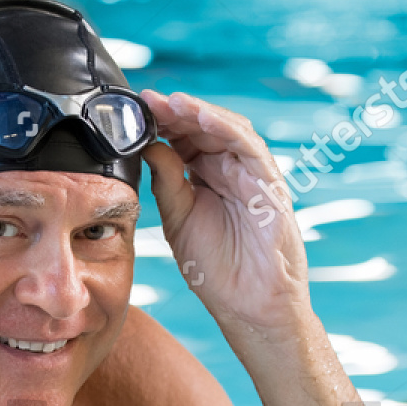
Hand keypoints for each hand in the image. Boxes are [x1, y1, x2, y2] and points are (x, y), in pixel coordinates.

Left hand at [141, 90, 309, 335]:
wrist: (247, 305)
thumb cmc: (217, 269)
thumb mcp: (179, 219)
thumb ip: (167, 183)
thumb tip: (149, 147)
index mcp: (208, 178)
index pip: (185, 139)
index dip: (163, 123)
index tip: (137, 110)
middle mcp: (231, 171)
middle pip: (204, 128)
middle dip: (176, 111)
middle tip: (149, 100)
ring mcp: (251, 175)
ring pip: (228, 129)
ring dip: (199, 111)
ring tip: (173, 102)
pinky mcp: (269, 184)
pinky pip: (250, 147)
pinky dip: (226, 128)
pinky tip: (202, 116)